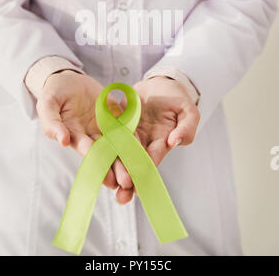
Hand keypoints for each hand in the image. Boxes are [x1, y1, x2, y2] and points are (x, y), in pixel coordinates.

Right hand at [36, 70, 131, 191]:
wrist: (69, 79)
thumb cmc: (54, 93)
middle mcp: (90, 135)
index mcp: (74, 135)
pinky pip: (126, 127)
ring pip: (117, 145)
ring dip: (126, 158)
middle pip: (105, 153)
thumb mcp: (47, 104)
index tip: (107, 178)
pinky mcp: (115, 115)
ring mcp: (104, 126)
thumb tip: (63, 141)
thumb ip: (52, 123)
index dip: (96, 164)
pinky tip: (143, 148)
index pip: (86, 152)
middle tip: (126, 182)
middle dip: (115, 168)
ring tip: (137, 170)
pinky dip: (134, 137)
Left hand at [114, 75, 199, 203]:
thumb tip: (174, 142)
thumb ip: (187, 127)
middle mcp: (144, 142)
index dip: (145, 173)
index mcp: (162, 142)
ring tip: (105, 182)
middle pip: (134, 163)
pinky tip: (93, 155)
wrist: (161, 83)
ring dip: (113, 168)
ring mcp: (130, 133)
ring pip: (119, 153)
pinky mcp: (118, 121)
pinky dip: (103, 145)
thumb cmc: (178, 98)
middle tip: (120, 198)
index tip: (137, 186)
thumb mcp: (189, 111)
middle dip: (128, 180)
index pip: (153, 160)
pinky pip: (110, 134)